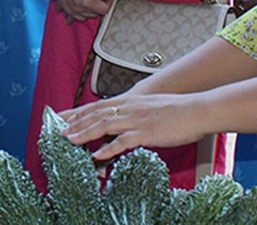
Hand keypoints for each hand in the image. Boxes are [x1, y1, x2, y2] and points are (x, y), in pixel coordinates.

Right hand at [46, 0, 114, 21]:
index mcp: (85, 2)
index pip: (104, 10)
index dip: (108, 2)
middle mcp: (78, 9)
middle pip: (96, 14)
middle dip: (99, 6)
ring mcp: (71, 10)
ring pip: (87, 16)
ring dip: (91, 10)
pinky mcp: (66, 9)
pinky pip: (77, 17)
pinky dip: (82, 13)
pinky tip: (83, 5)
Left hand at [60, 92, 209, 160]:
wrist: (198, 110)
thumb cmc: (178, 110)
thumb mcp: (151, 105)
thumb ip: (135, 111)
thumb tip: (123, 119)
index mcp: (130, 100)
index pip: (97, 104)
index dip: (78, 111)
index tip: (62, 116)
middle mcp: (129, 107)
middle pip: (96, 113)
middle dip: (75, 122)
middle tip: (58, 131)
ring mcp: (137, 119)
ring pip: (104, 125)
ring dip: (84, 133)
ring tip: (70, 140)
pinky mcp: (146, 132)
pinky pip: (122, 141)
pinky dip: (107, 148)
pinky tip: (97, 155)